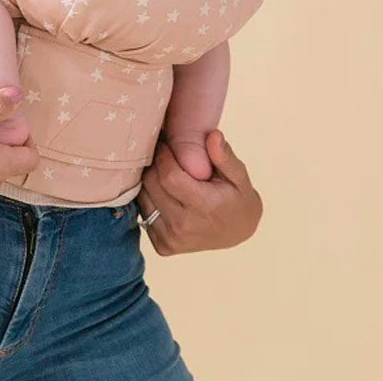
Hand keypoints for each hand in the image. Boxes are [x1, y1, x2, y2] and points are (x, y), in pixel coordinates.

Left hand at [136, 129, 262, 254]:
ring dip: (149, 180)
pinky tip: (162, 191)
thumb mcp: (239, 176)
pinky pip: (143, 212)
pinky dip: (148, 198)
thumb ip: (224, 156)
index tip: (167, 144)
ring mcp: (171, 239)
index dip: (164, 156)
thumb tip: (213, 135)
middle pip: (152, 184)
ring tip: (163, 172)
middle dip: (155, 164)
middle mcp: (184, 226)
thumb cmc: (237, 199)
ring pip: (143, 197)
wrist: (237, 232)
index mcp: (203, 208)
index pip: (169, 176)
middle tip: (163, 154)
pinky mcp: (163, 246)